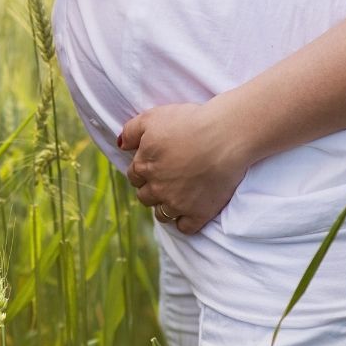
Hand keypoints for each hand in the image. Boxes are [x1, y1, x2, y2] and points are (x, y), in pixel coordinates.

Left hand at [120, 98, 253, 233]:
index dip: (143, 170)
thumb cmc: (189, 122)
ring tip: (177, 197)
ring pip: (162, 215)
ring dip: (165, 207)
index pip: (134, 176)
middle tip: (167, 180)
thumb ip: (131, 131)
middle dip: (152, 189)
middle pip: (145, 197)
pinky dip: (185, 222)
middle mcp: (156, 188)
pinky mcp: (198, 213)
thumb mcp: (153, 117)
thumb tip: (121, 145)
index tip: (155, 165)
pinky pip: (185, 228)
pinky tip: (191, 212)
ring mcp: (177, 203)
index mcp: (144, 166)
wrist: (224, 137)